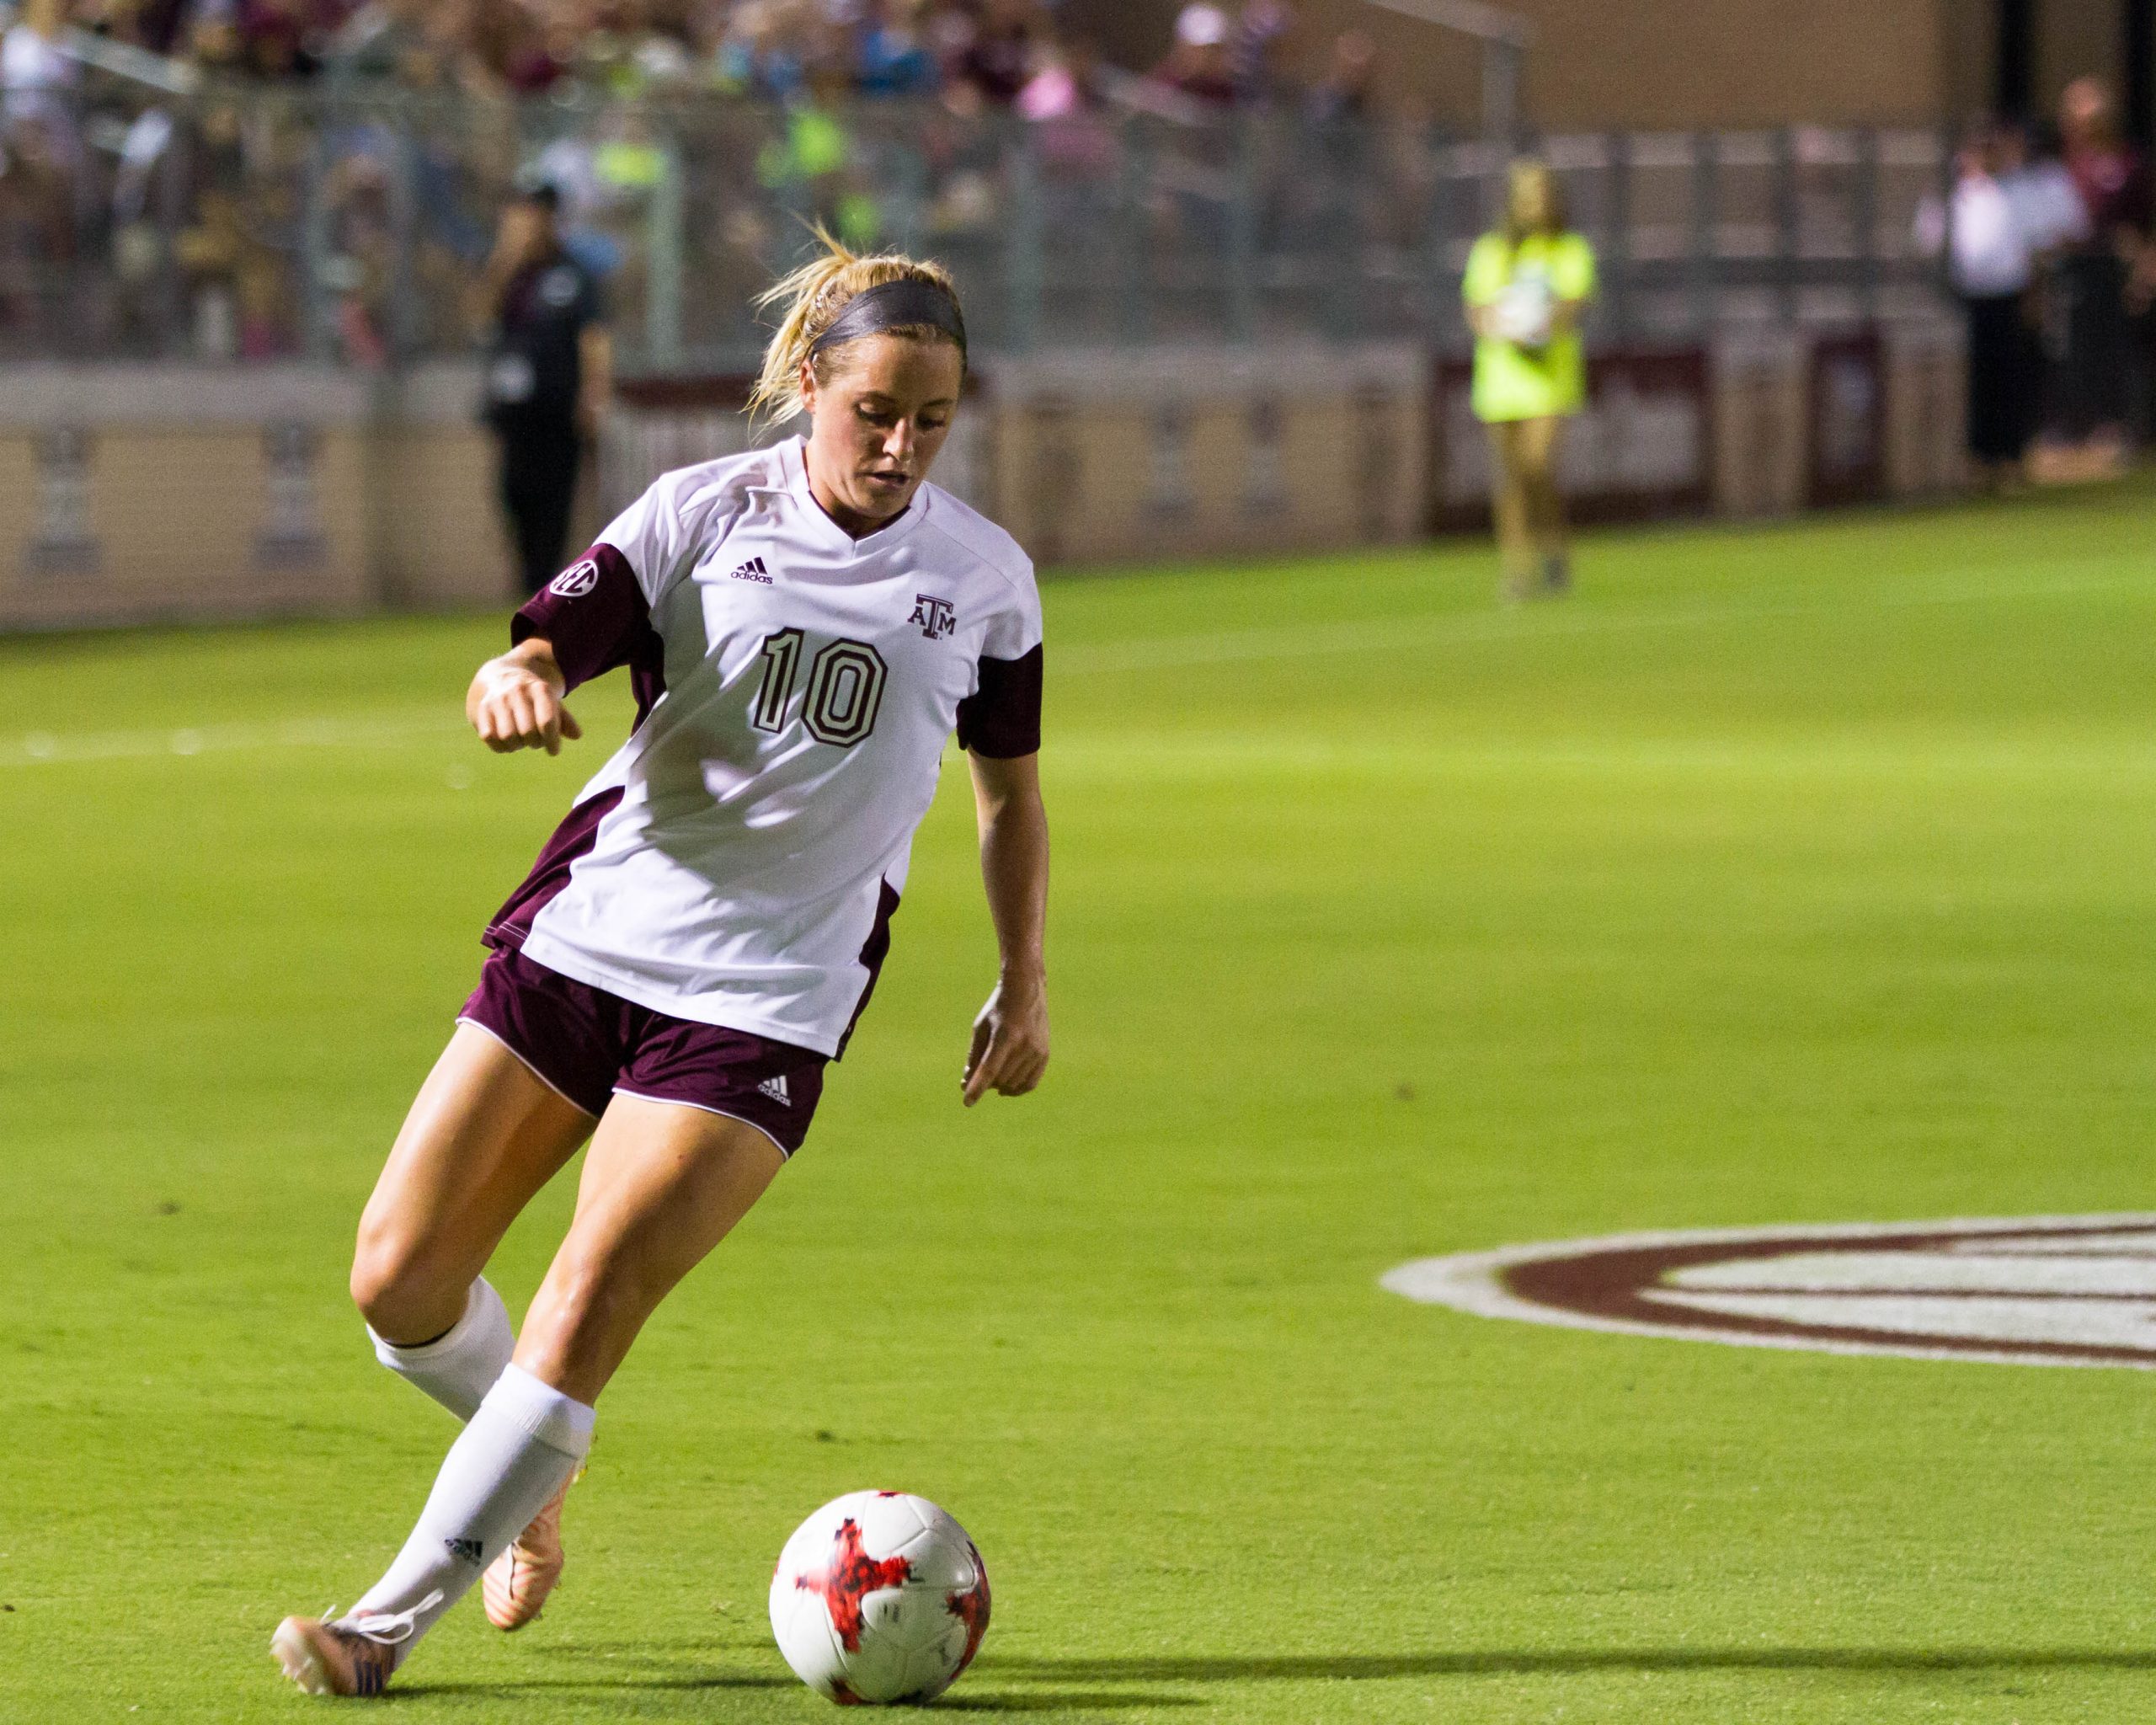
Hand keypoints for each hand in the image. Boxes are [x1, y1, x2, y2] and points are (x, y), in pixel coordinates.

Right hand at [468, 654, 582, 754]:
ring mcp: (497, 700)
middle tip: (535, 741)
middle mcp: (517, 692)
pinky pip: (489, 737)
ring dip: (517, 746)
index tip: (553, 751)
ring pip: (508, 736)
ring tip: (520, 740)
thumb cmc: (531, 696)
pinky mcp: (481, 709)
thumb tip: (577, 735)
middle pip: (528, 732)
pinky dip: (500, 746)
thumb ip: (565, 720)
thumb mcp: (551, 701)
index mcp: (539, 689)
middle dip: (535, 743)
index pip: (547, 721)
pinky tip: (506, 743)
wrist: (499, 675)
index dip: (552, 741)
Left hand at [962, 972, 1048, 1106]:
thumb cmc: (998, 1008)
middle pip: (1000, 1079)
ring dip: (999, 1085)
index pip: (989, 1069)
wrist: (1027, 991)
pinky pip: (1030, 1083)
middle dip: (986, 1083)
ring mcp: (1037, 1051)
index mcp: (1005, 1035)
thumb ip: (975, 1056)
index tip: (967, 1101)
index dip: (977, 1087)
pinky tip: (1006, 1088)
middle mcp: (1024, 1044)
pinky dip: (1016, 1089)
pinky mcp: (1045, 1055)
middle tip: (978, 1077)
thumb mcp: (981, 1028)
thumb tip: (966, 1084)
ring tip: (993, 1076)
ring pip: (1013, 1083)